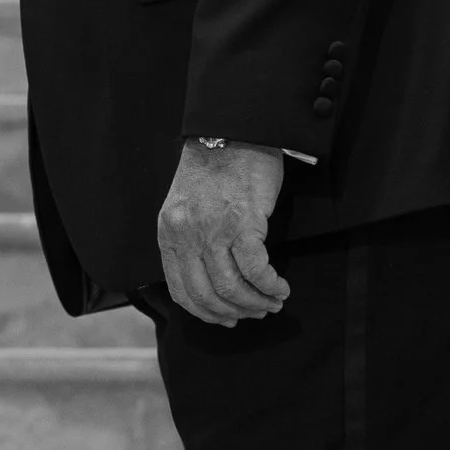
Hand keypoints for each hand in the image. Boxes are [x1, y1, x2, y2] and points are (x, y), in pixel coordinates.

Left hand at [157, 142, 290, 325]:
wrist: (233, 131)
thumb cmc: (215, 168)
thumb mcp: (187, 206)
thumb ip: (190, 239)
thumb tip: (210, 280)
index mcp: (169, 233)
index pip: (181, 291)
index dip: (206, 313)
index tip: (227, 318)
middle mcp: (186, 235)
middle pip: (208, 295)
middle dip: (235, 312)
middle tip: (257, 312)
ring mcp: (213, 230)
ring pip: (233, 287)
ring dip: (257, 302)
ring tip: (273, 301)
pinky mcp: (242, 222)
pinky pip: (256, 269)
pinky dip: (270, 285)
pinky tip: (280, 286)